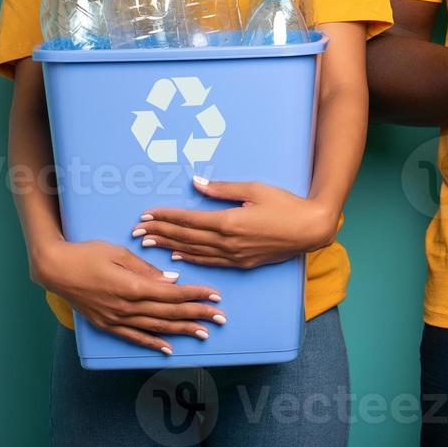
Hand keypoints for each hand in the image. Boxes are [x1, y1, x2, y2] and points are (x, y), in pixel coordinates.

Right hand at [30, 238, 224, 355]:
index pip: (172, 294)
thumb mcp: (119, 253)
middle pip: (169, 312)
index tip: (215, 295)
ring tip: (204, 333)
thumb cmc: (87, 254)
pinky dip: (153, 343)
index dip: (195, 295)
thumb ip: (146, 269)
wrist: (55, 269)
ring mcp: (116, 319)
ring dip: (182, 331)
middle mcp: (126, 307)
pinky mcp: (107, 325)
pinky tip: (169, 348)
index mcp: (132, 287)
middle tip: (221, 317)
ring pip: (156, 327)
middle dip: (198, 314)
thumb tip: (172, 280)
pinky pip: (134, 337)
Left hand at [134, 177, 337, 269]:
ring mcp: (234, 255)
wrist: (311, 229)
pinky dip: (191, 258)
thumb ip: (222, 189)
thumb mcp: (254, 189)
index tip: (146, 214)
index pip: (188, 219)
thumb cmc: (286, 205)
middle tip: (137, 231)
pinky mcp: (242, 263)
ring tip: (148, 243)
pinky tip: (177, 256)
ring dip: (169, 246)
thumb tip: (196, 183)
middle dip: (159, 232)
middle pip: (185, 237)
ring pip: (194, 251)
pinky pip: (210, 261)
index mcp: (228, 221)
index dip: (165, 217)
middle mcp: (227, 242)